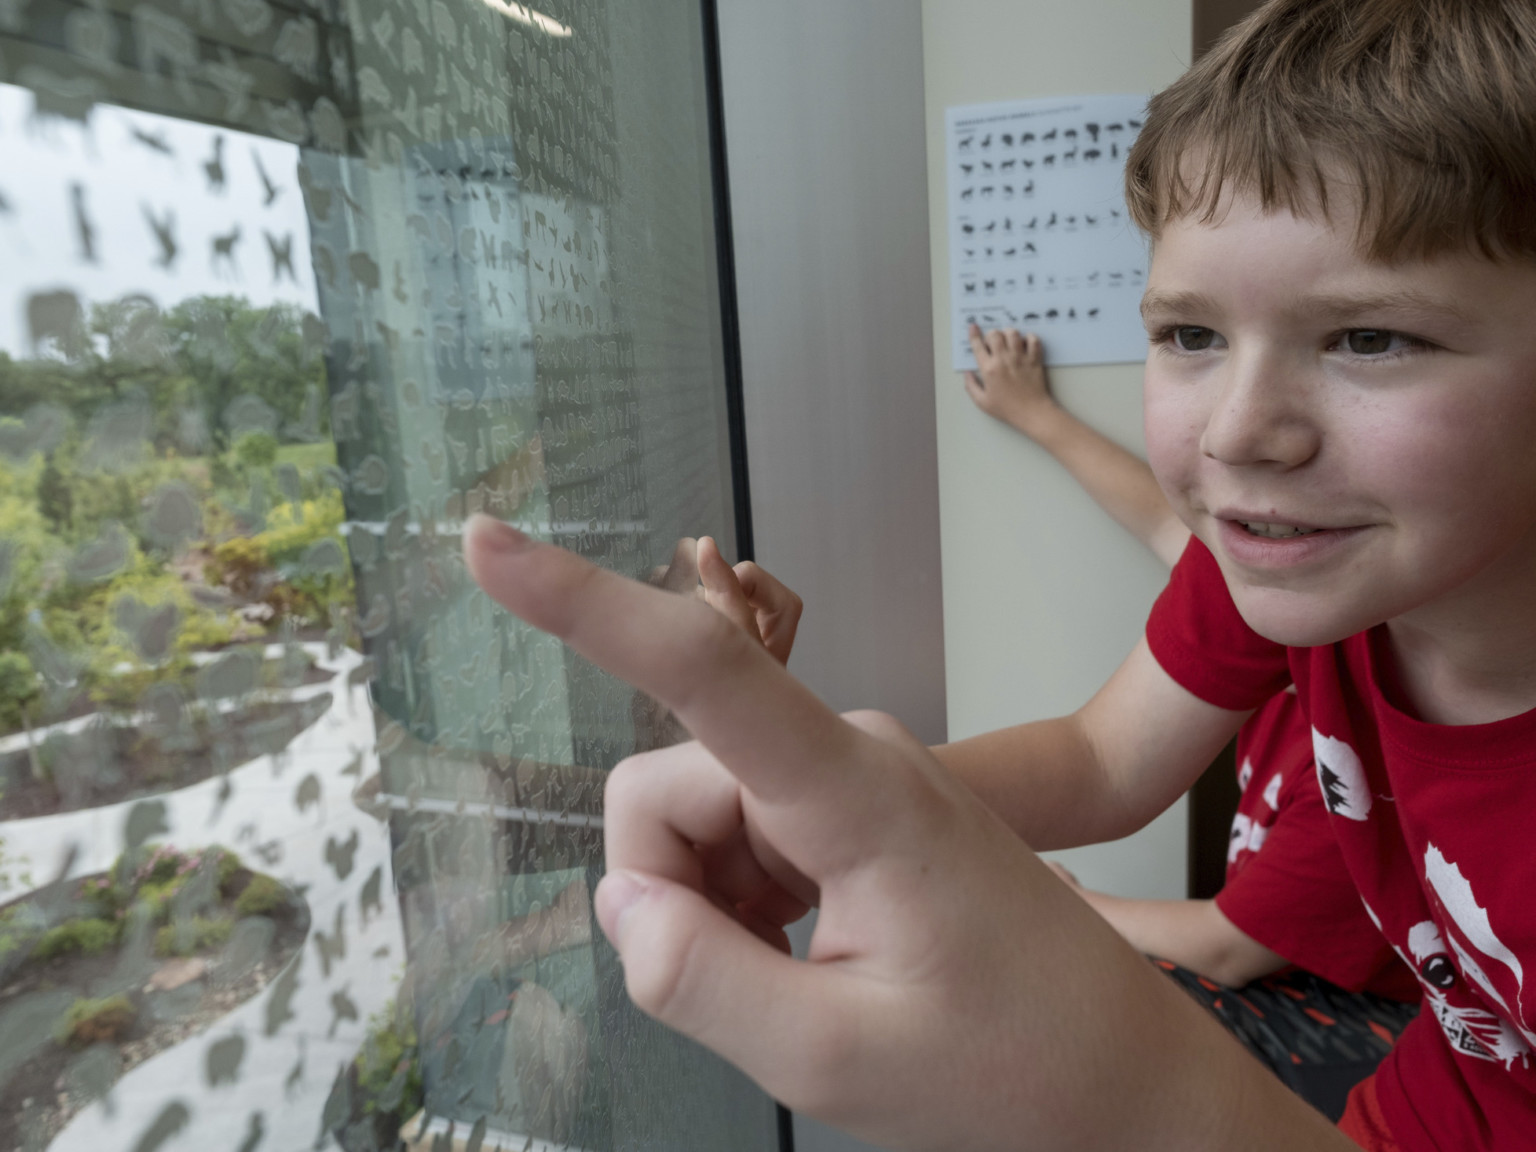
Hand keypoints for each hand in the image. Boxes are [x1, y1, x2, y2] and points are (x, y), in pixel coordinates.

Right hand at [462, 516, 1341, 1151]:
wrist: (1117, 1069)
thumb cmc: (1007, 1063)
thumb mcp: (837, 1059)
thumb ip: (701, 980)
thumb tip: (622, 899)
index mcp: (857, 794)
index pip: (703, 673)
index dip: (582, 604)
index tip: (485, 542)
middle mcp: (845, 752)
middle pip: (665, 791)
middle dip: (672, 896)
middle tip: (761, 984)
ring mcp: (846, 772)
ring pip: (690, 820)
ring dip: (710, 910)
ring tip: (805, 975)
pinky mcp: (843, 802)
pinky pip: (732, 838)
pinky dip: (738, 906)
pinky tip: (809, 954)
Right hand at [963, 324, 1055, 435]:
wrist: (1031, 412)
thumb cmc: (1007, 409)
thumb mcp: (983, 402)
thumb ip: (971, 386)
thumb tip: (968, 373)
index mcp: (989, 370)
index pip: (978, 345)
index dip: (974, 334)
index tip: (973, 327)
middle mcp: (1003, 360)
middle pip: (995, 334)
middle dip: (992, 334)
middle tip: (994, 342)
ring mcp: (1020, 358)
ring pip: (1013, 333)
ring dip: (1009, 333)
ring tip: (1010, 341)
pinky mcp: (1034, 359)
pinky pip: (1033, 340)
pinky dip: (1029, 338)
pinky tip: (1026, 344)